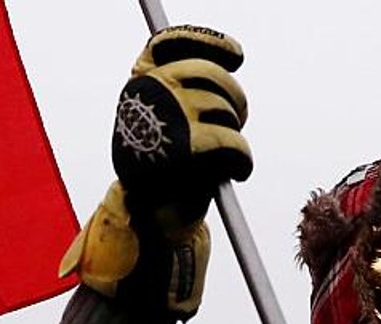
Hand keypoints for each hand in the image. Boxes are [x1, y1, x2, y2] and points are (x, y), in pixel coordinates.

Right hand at [59, 26, 249, 319]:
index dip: (207, 42)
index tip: (236, 56)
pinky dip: (242, 159)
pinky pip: (232, 141)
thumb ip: (186, 91)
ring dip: (237, 134)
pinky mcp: (184, 148)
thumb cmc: (164, 174)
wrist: (149, 224)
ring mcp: (164, 118)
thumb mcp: (170, 124)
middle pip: (209, 74)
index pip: (169, 42)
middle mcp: (145, 94)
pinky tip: (237, 172)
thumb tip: (225, 61)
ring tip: (227, 157)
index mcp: (138, 85)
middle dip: (234, 100)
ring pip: (225, 109)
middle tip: (237, 123)